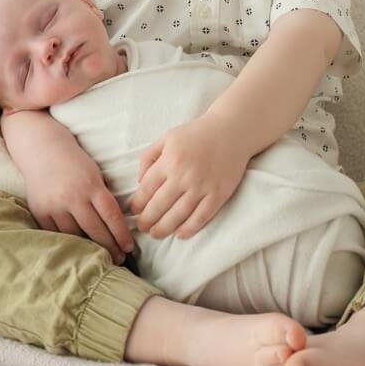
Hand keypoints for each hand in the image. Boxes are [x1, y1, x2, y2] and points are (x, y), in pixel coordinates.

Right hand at [22, 139, 134, 264]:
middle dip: (109, 247)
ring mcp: (54, 206)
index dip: (122, 235)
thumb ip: (103, 197)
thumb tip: (118, 225)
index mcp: (91, 186)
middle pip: (95, 230)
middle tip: (119, 259)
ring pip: (75, 236)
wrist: (42, 150)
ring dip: (89, 248)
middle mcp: (72, 197)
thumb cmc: (74, 162)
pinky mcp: (40, 212)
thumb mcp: (95, 174)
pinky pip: (56, 234)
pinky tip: (78, 250)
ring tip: (100, 257)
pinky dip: (68, 242)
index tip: (129, 247)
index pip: (111, 216)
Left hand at [128, 115, 248, 239]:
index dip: (137, 204)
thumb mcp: (167, 138)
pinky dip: (189, 229)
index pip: (146, 189)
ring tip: (156, 233)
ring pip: (178, 216)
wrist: (231, 132)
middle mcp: (184, 175)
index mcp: (170, 160)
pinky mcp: (218, 195)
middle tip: (142, 227)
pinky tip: (180, 234)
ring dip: (163, 228)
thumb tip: (140, 182)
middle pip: (158, 206)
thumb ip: (148, 157)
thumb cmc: (196, 134)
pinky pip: (201, 217)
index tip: (133, 211)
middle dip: (146, 220)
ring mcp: (202, 187)